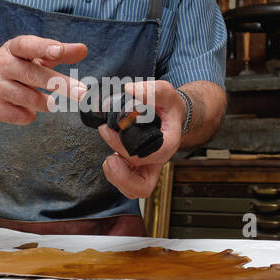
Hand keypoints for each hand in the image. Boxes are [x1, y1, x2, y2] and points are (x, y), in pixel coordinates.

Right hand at [0, 35, 87, 125]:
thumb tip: (83, 49)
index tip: (59, 51)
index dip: (43, 47)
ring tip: (49, 103)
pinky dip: (29, 115)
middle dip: (61, 84)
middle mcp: (1, 64)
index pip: (28, 45)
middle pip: (34, 74)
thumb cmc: (13, 72)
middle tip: (82, 93)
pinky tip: (24, 110)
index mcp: (12, 49)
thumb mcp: (32, 58)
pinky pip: (20, 115)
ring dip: (45, 103)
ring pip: (30, 98)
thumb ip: (57, 54)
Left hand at [98, 80, 183, 198]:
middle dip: (122, 178)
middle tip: (110, 159)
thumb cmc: (169, 107)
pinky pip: (126, 183)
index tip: (108, 130)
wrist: (171, 116)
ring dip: (117, 178)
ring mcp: (147, 167)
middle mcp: (158, 160)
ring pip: (134, 189)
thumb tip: (130, 91)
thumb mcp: (165, 92)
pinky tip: (112, 157)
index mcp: (168, 144)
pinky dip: (115, 175)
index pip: (152, 156)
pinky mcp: (137, 169)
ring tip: (110, 159)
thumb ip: (150, 90)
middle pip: (143, 186)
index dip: (126, 148)